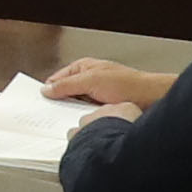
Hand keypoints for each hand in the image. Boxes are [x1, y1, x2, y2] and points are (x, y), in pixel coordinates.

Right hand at [39, 56, 174, 112]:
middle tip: (50, 115)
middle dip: (59, 104)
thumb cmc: (129, 85)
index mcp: (83, 68)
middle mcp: (88, 80)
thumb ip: (66, 85)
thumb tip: (47, 89)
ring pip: (75, 106)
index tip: (39, 103)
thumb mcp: (91, 81)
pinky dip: (83, 119)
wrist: (152, 100)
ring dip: (73, 113)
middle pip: (64, 93)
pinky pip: (86, 115)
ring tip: (71, 119)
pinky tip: (83, 124)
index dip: (47, 90)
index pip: (56, 79)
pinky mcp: (102, 109)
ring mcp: (95, 95)